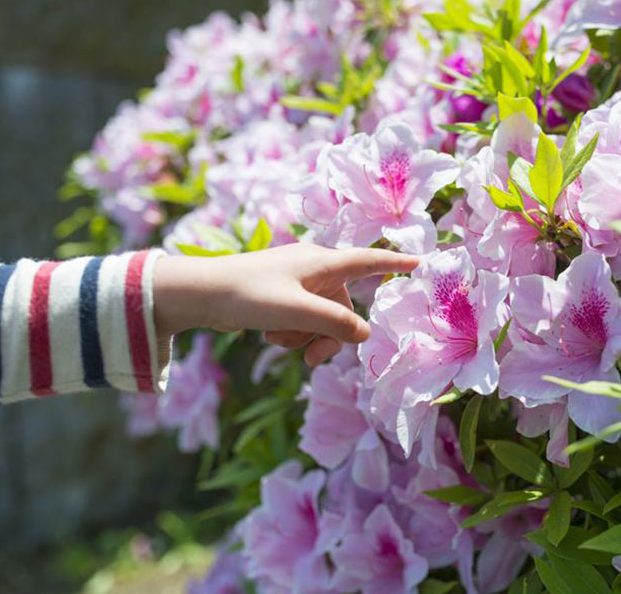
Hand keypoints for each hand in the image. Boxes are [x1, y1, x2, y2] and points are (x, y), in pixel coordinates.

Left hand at [153, 244, 417, 365]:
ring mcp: (296, 282)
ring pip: (322, 316)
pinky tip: (270, 335)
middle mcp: (313, 269)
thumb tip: (365, 334)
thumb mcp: (296, 312)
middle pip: (343, 306)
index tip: (422, 262)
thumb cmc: (248, 295)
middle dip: (331, 333)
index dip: (396, 263)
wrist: (198, 293)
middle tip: (312, 360)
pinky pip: (302, 317)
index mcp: (322, 263)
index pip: (369, 261)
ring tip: (280, 341)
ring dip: (307, 335)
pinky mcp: (280, 295)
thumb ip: (335, 323)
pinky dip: (292, 331)